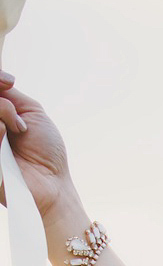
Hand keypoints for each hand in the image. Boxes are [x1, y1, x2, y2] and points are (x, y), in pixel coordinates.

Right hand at [0, 72, 75, 221]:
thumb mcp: (32, 113)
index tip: (10, 82)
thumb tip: (0, 80)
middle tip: (18, 116)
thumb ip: (9, 95)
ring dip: (3, 112)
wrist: (53, 184)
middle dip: (2, 103)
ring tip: (19, 129)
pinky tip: (6, 135)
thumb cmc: (46, 152)